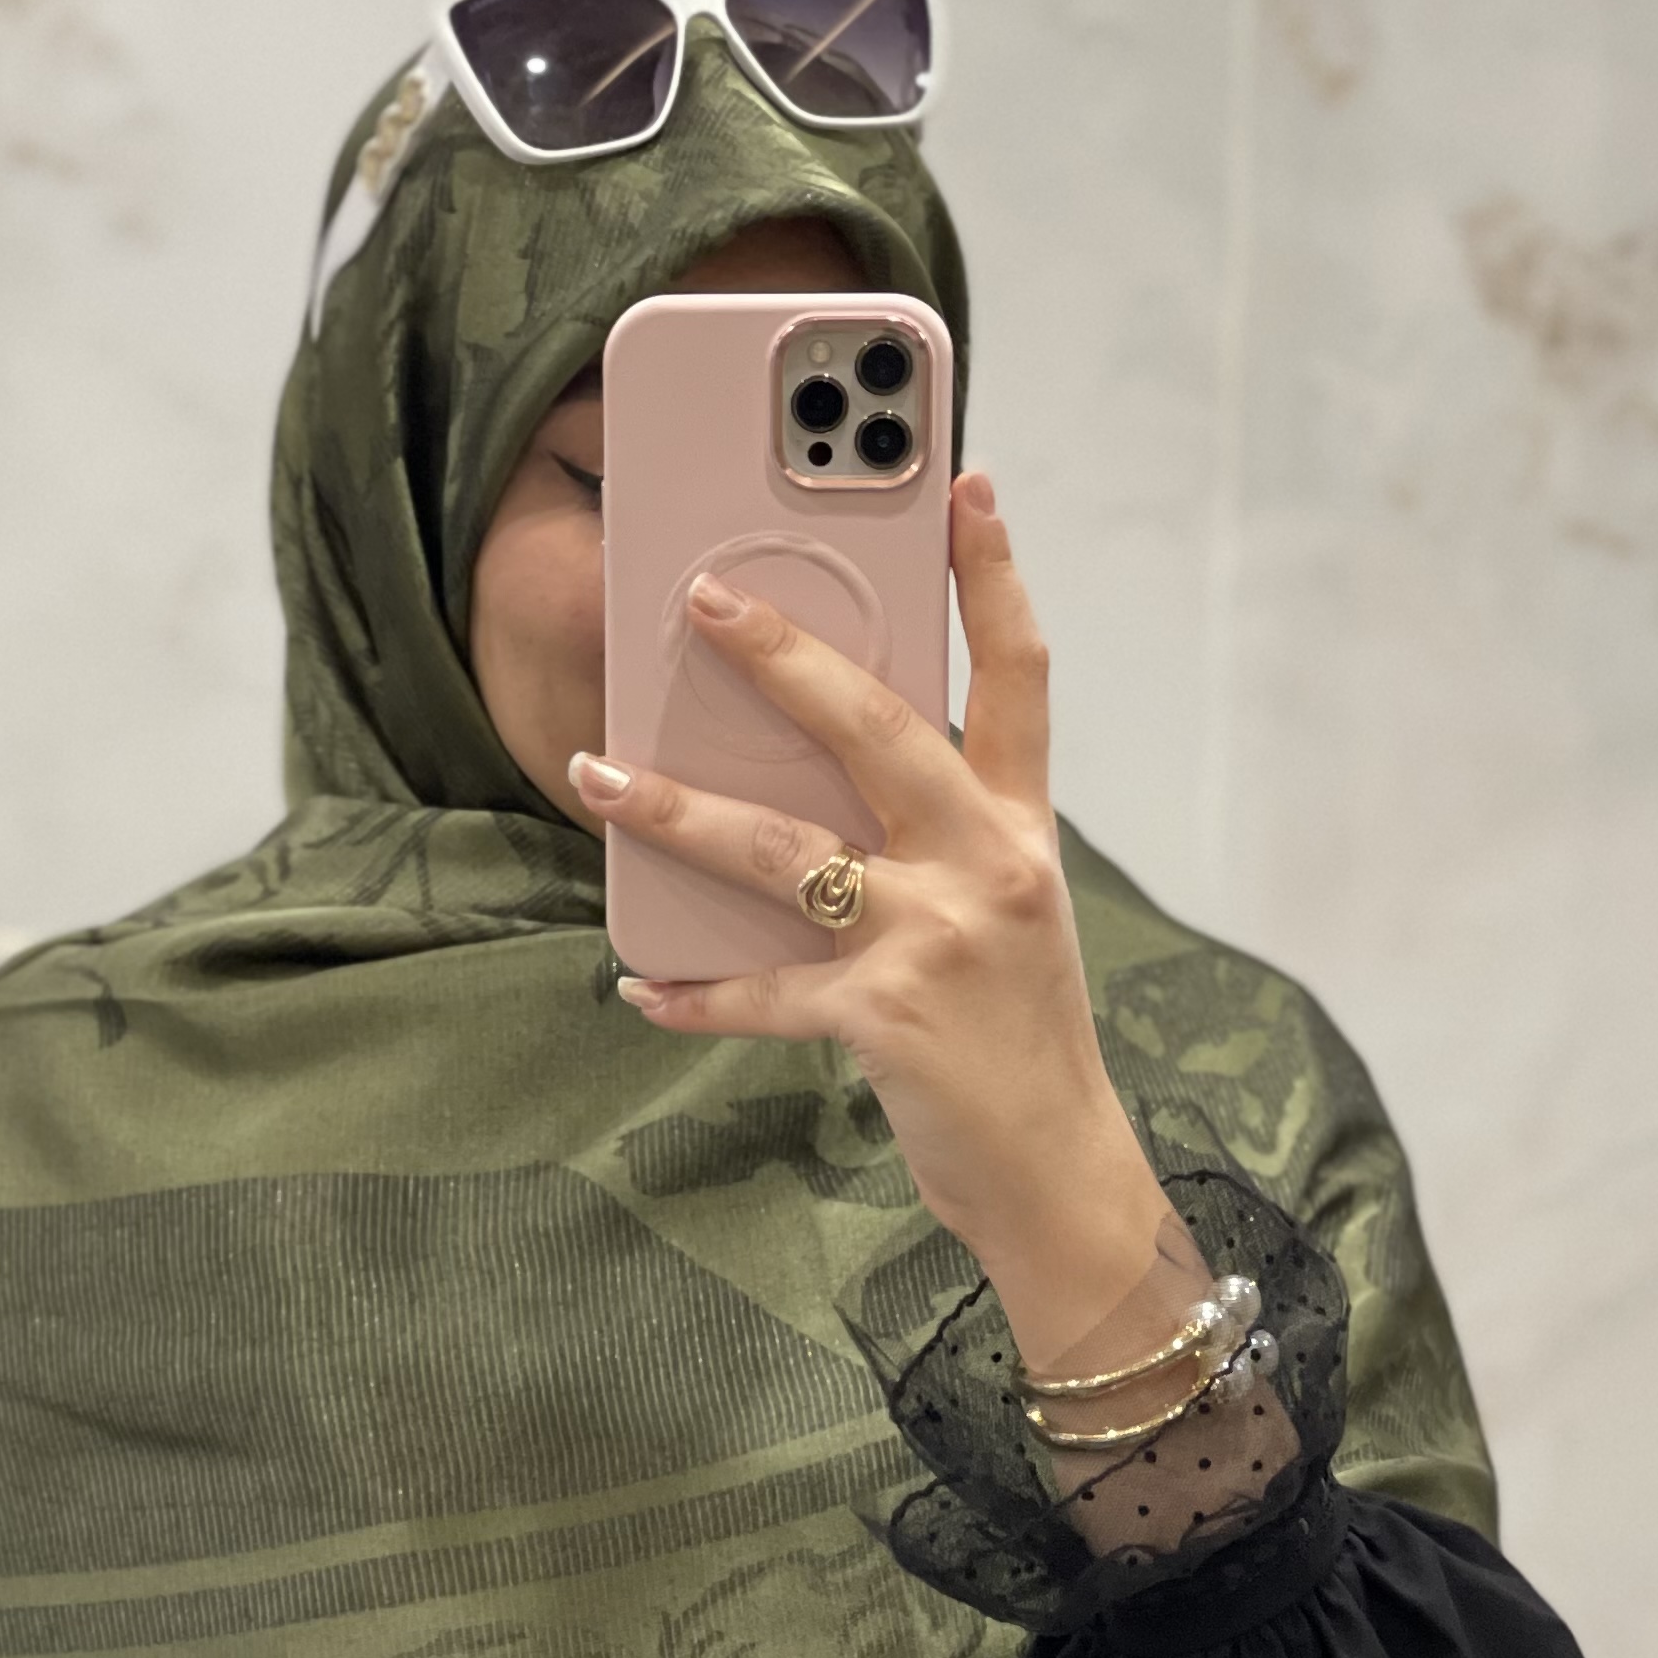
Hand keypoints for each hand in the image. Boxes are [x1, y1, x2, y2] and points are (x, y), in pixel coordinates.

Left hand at [567, 472, 1174, 1369]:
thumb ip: (933, 840)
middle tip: (706, 595)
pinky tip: (639, 983)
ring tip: (598, 777)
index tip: (966, 483)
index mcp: (1018, 828)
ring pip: (783, 848)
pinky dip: (692, 990)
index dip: (993, 574)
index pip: (1018, 674)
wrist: (1058, 1173)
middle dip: (783, 654)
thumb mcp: (1003, 916)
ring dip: (677, 810)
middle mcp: (986, 864)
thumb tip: (806, 779)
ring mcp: (935, 938)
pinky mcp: (884, 1016)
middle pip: (877, 726)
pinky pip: (759, 991)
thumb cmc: (1016, 1040)